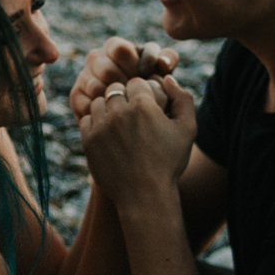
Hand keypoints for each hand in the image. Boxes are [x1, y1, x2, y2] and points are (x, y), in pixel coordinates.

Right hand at [70, 37, 179, 125]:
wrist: (135, 116)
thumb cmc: (151, 87)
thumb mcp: (162, 72)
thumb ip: (167, 60)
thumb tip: (162, 64)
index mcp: (115, 46)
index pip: (120, 49)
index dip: (135, 65)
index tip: (147, 78)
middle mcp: (96, 58)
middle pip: (106, 70)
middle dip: (126, 87)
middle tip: (139, 98)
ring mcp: (83, 77)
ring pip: (96, 89)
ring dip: (116, 102)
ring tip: (130, 109)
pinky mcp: (76, 96)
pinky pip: (87, 105)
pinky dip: (104, 113)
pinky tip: (117, 117)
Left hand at [80, 72, 197, 209]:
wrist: (144, 196)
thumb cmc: (169, 163)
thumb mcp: (188, 130)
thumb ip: (183, 99)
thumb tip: (167, 78)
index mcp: (144, 105)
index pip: (136, 82)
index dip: (142, 93)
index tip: (146, 108)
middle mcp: (119, 112)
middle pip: (115, 90)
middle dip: (124, 99)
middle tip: (132, 117)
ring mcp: (101, 126)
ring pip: (98, 102)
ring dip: (108, 109)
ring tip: (119, 125)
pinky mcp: (88, 141)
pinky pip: (87, 119)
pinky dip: (96, 124)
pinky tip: (108, 135)